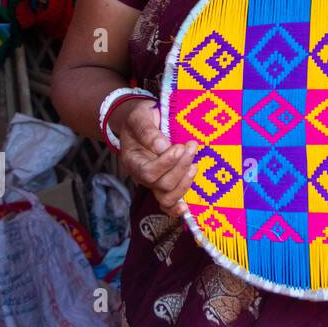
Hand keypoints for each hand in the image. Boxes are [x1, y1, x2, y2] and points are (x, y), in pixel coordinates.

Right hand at [114, 99, 196, 217]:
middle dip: (180, 167)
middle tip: (192, 146)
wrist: (142, 123)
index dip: (166, 163)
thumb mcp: (139, 117)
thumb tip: (162, 146)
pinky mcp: (165, 184)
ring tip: (195, 164)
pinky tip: (186, 207)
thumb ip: (147, 131)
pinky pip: (168, 203)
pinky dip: (176, 208)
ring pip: (167, 196)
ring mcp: (154, 182)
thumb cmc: (141, 119)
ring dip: (185, 182)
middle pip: (161, 184)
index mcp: (132, 160)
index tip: (179, 147)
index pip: (148, 171)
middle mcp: (141, 176)